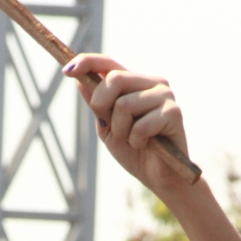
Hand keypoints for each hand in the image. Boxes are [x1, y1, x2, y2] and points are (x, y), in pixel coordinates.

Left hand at [64, 54, 191, 198]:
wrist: (159, 177)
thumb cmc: (135, 151)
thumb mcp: (107, 127)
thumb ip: (97, 104)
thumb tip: (79, 80)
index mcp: (136, 82)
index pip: (109, 63)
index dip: (87, 63)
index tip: (67, 72)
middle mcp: (153, 82)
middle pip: (114, 79)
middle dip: (102, 106)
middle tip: (112, 128)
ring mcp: (165, 95)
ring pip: (124, 105)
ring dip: (121, 131)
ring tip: (134, 141)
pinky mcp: (174, 112)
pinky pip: (140, 126)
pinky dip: (136, 141)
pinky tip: (146, 145)